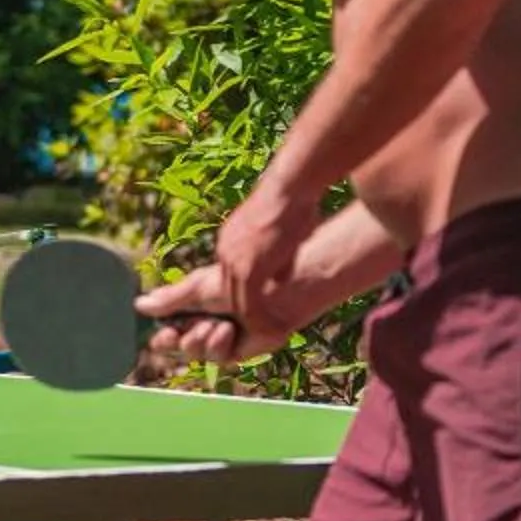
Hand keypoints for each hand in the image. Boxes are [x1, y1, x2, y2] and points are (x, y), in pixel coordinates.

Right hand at [136, 263, 298, 367]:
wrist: (269, 293)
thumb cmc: (235, 283)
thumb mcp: (195, 289)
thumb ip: (168, 300)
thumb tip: (138, 304)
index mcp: (192, 309)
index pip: (168, 327)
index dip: (161, 334)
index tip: (159, 332)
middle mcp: (204, 325)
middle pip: (177, 345)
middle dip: (177, 339)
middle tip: (174, 333)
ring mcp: (220, 340)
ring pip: (195, 352)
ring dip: (199, 338)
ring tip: (215, 323)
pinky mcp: (236, 352)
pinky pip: (217, 357)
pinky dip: (219, 343)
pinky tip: (229, 330)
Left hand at [213, 175, 315, 323]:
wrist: (291, 186)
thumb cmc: (295, 202)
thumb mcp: (281, 234)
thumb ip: (275, 257)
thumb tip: (279, 279)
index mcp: (230, 240)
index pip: (233, 277)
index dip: (247, 296)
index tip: (260, 311)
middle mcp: (225, 251)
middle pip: (231, 293)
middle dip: (247, 314)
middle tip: (263, 329)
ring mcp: (233, 260)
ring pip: (238, 303)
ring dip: (255, 322)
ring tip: (272, 334)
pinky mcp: (248, 269)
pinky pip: (249, 305)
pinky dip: (260, 321)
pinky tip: (275, 331)